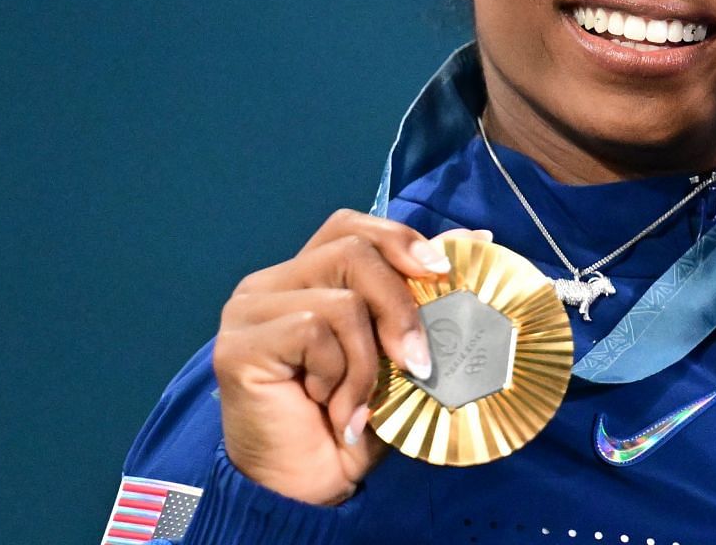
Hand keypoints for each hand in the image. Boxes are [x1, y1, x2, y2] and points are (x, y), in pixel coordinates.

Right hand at [211, 211, 490, 504]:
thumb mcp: (397, 348)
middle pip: (352, 251)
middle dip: (400, 307)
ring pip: (341, 299)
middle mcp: (269, 284)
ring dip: (368, 361)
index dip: (398, 239)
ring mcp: (248, 310)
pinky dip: (339, 374)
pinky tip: (330, 407)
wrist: (311, 487)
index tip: (441, 272)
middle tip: (416, 361)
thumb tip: (475, 236)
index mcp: (304, 277)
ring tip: (358, 401)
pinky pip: (314, 330)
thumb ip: (420, 292)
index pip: (350, 227)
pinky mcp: (240, 344)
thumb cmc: (354, 420)